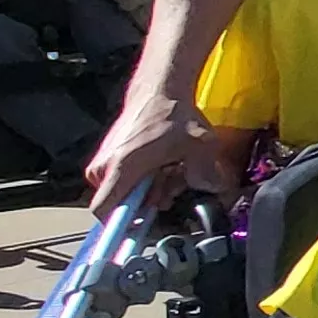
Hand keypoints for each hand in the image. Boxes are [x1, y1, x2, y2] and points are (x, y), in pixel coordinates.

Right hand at [85, 93, 229, 214]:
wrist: (158, 91)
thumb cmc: (173, 116)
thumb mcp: (197, 145)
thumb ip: (205, 172)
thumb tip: (216, 190)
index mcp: (121, 167)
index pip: (104, 211)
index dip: (122, 226)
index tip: (144, 226)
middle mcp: (103, 168)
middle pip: (122, 206)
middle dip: (149, 202)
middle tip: (170, 184)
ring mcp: (102, 164)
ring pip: (124, 195)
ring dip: (149, 191)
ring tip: (167, 171)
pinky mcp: (106, 160)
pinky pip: (122, 183)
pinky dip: (143, 181)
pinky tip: (159, 167)